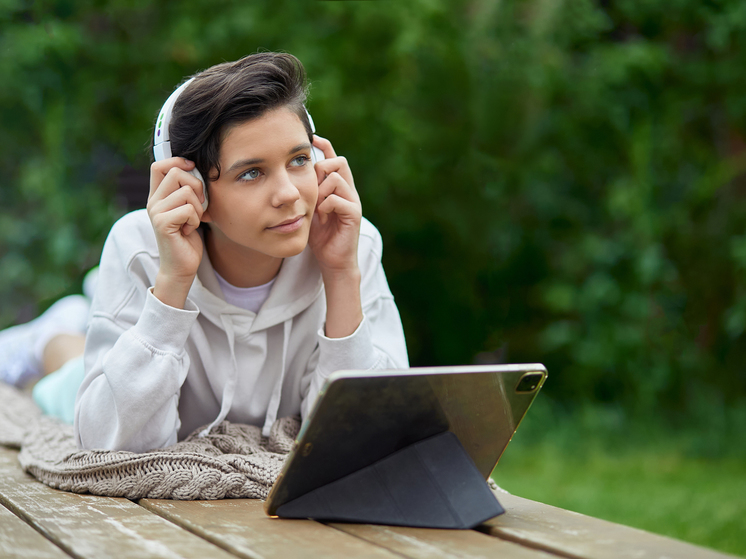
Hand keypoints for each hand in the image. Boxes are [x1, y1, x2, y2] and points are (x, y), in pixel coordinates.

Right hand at [146, 158, 205, 307]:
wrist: (182, 266)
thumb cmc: (188, 238)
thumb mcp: (188, 210)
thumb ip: (187, 191)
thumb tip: (196, 169)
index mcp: (158, 196)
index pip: (159, 165)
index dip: (178, 161)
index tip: (193, 168)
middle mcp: (153, 202)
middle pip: (176, 173)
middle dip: (197, 186)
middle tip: (199, 205)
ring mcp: (156, 212)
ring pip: (186, 192)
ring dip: (198, 207)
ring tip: (192, 221)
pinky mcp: (162, 223)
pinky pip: (188, 209)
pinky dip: (195, 220)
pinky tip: (189, 230)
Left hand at [308, 136, 361, 275]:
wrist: (333, 261)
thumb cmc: (320, 236)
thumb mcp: (309, 209)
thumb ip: (307, 191)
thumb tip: (291, 173)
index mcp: (339, 187)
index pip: (334, 158)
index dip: (325, 146)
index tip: (312, 137)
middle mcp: (349, 191)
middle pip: (339, 162)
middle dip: (321, 170)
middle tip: (311, 188)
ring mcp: (353, 202)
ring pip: (336, 178)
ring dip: (320, 191)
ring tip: (316, 208)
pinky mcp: (354, 214)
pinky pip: (337, 198)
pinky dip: (326, 205)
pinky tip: (321, 217)